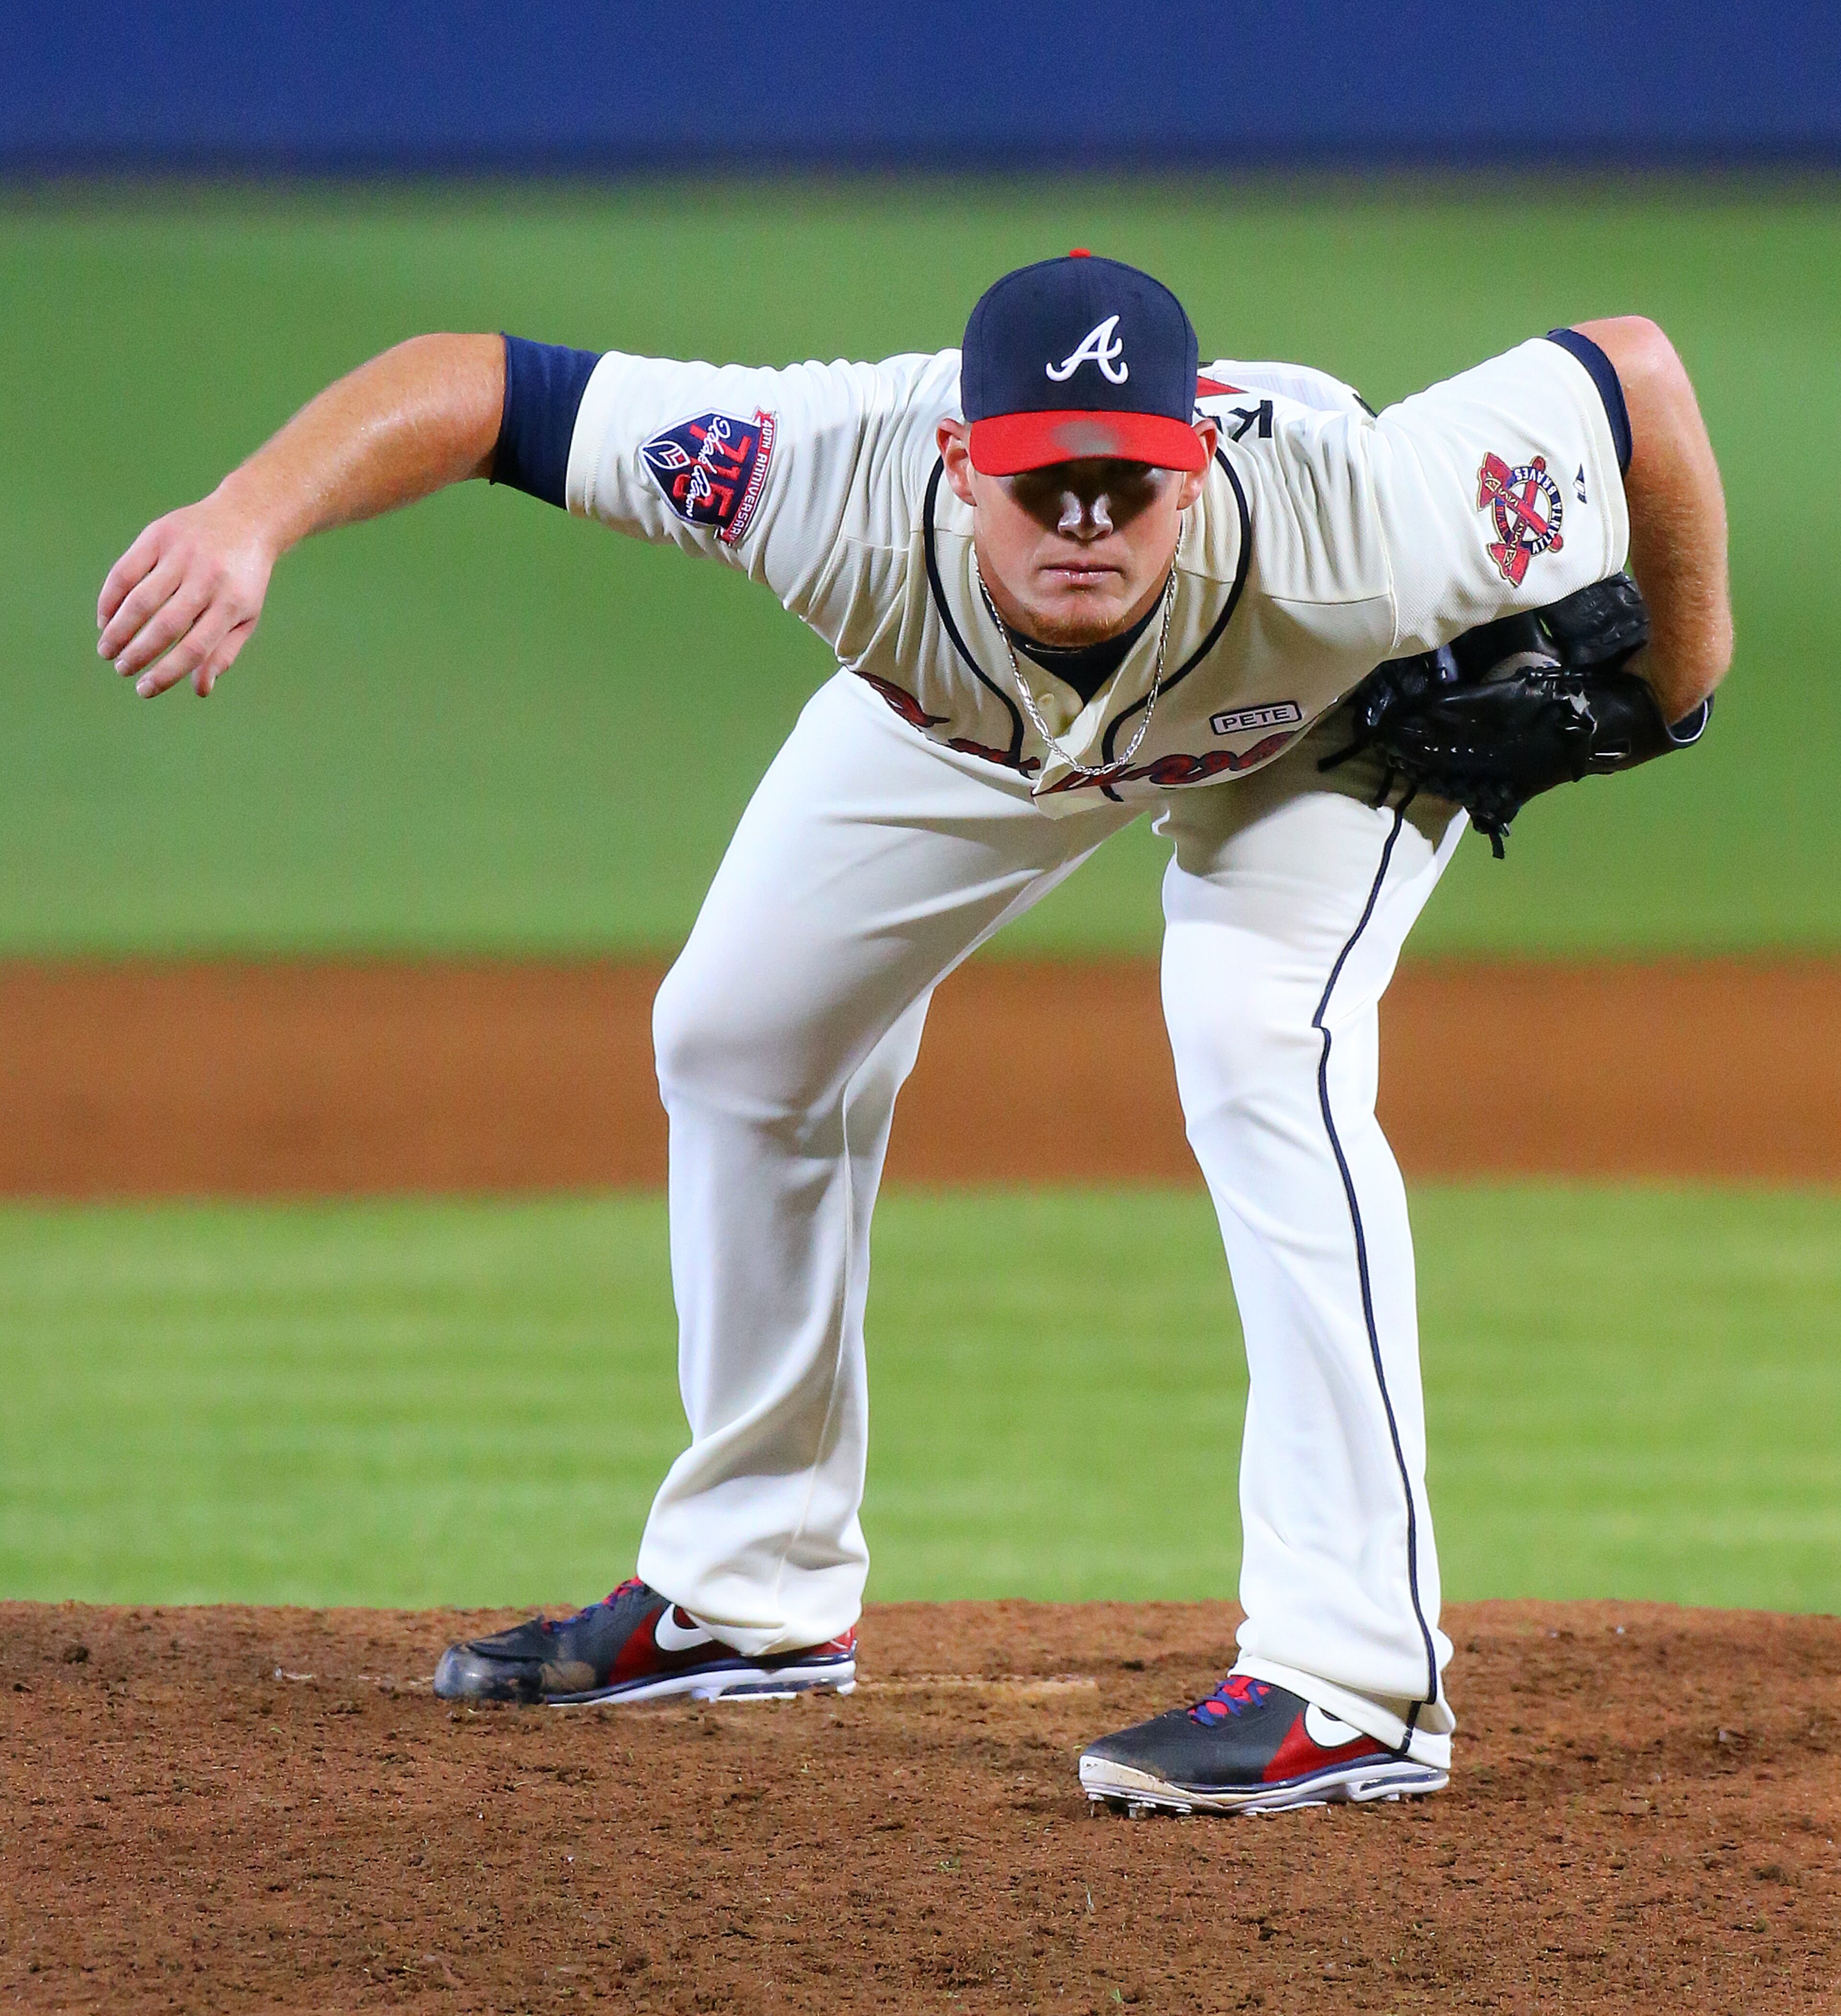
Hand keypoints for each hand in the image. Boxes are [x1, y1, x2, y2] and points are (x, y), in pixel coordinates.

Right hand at [96, 490, 277, 697]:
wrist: (246, 518)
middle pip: (165, 625)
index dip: (166, 673)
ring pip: (140, 599)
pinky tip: (105, 619)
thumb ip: (222, 653)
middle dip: (137, 653)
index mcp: (232, 604)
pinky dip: (110, 597)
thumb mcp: (245, 616)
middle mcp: (207, 579)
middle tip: (121, 669)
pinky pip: (126, 571)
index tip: (144, 690)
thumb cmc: (243, 578)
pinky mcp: (159, 535)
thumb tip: (200, 690)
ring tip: (107, 650)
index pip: (194, 649)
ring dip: (117, 629)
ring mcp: (182, 555)